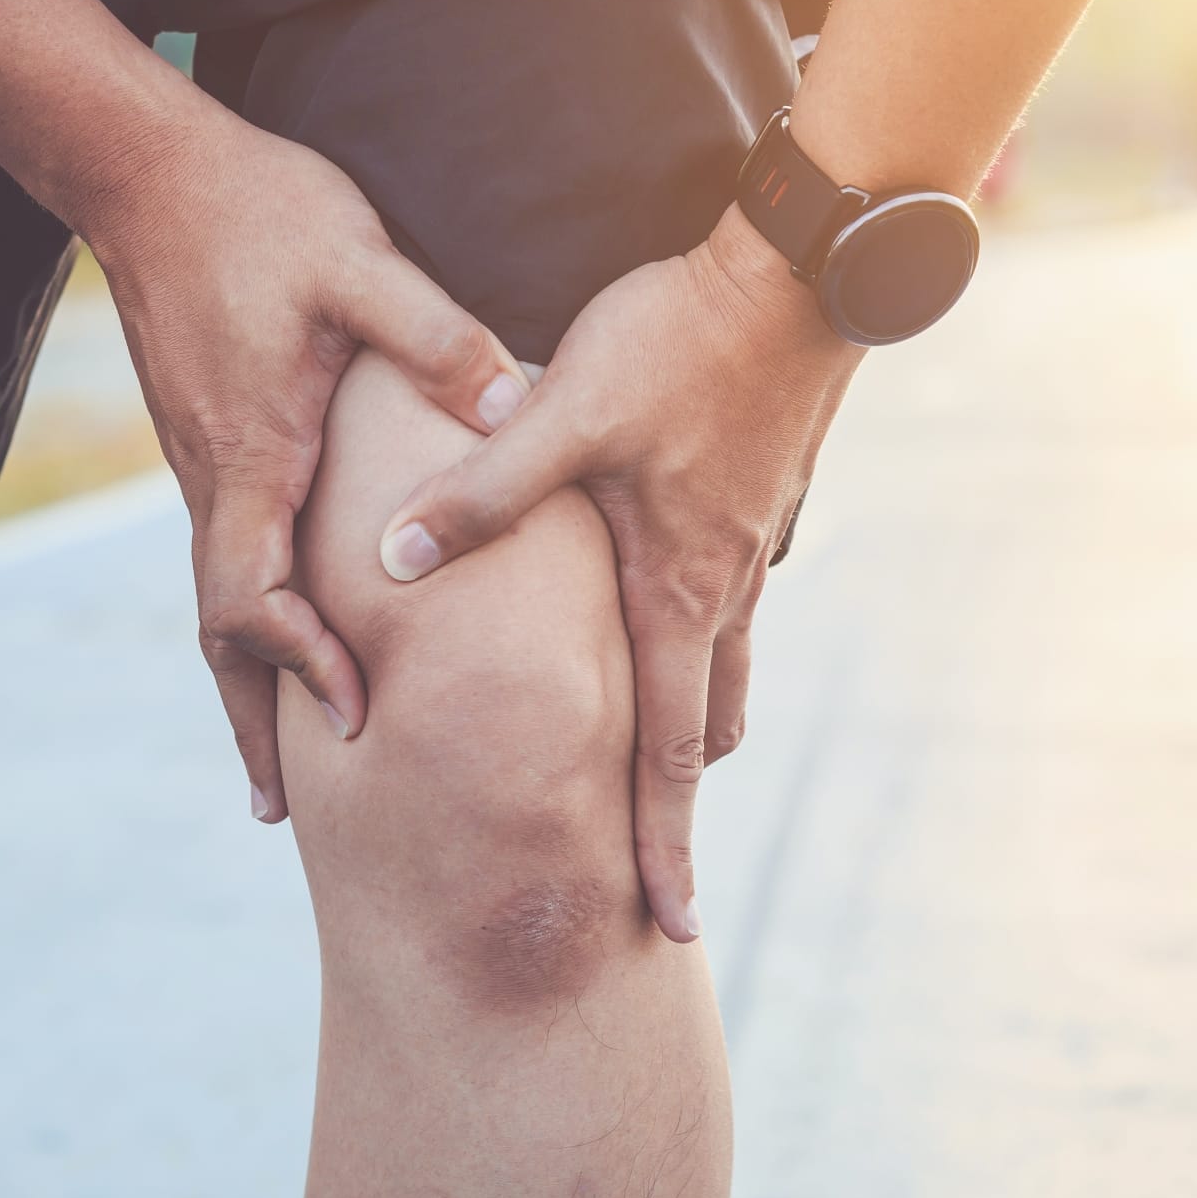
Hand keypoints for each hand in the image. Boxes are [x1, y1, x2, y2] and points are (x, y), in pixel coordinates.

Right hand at [72, 101, 530, 823]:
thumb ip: (435, 337)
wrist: (148, 171)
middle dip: (250, 720)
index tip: (352, 713)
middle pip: (220, 630)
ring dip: (249, 678)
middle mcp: (216, 478)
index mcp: (253, 455)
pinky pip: (227, 555)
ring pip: (218, 598)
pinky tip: (289, 633)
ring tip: (280, 758)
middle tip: (281, 810)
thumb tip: (514, 411)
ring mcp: (204, 463)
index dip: (298, 662)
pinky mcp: (210, 440)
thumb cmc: (257, 214)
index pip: (252, 596)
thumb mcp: (359, 263)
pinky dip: (251, 618)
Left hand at [372, 206, 862, 940]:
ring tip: (670, 767)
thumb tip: (392, 562)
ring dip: (697, 723)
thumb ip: (480, 491)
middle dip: (679, 808)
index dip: (667, 846)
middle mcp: (724, 585)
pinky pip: (727, 598)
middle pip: (705, 728)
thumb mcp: (564, 412)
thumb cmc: (680, 342)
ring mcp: (750, 543)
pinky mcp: (757, 495)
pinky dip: (701, 642)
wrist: (804, 270)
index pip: (671, 755)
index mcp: (679, 592)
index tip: (673, 927)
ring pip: (722, 663)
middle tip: (661, 878)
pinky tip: (670, 618)